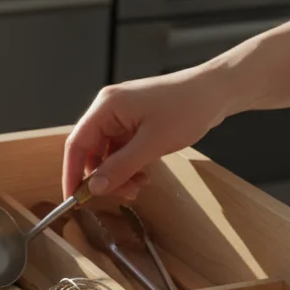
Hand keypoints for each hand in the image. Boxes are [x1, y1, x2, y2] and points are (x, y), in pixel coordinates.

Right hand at [62, 63, 235, 199]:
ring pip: (108, 154)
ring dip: (118, 174)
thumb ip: (120, 167)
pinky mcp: (136, 123)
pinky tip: (143, 176)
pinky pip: (122, 150)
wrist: (217, 91)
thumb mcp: (152, 144)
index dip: (72, 173)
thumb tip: (94, 188)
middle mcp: (109, 109)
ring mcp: (123, 116)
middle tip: (120, 195)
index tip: (74, 198)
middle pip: (91, 151)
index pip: (76, 144)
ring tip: (138, 186)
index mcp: (106, 107)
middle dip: (103, 177)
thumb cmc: (187, 107)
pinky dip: (129, 166)